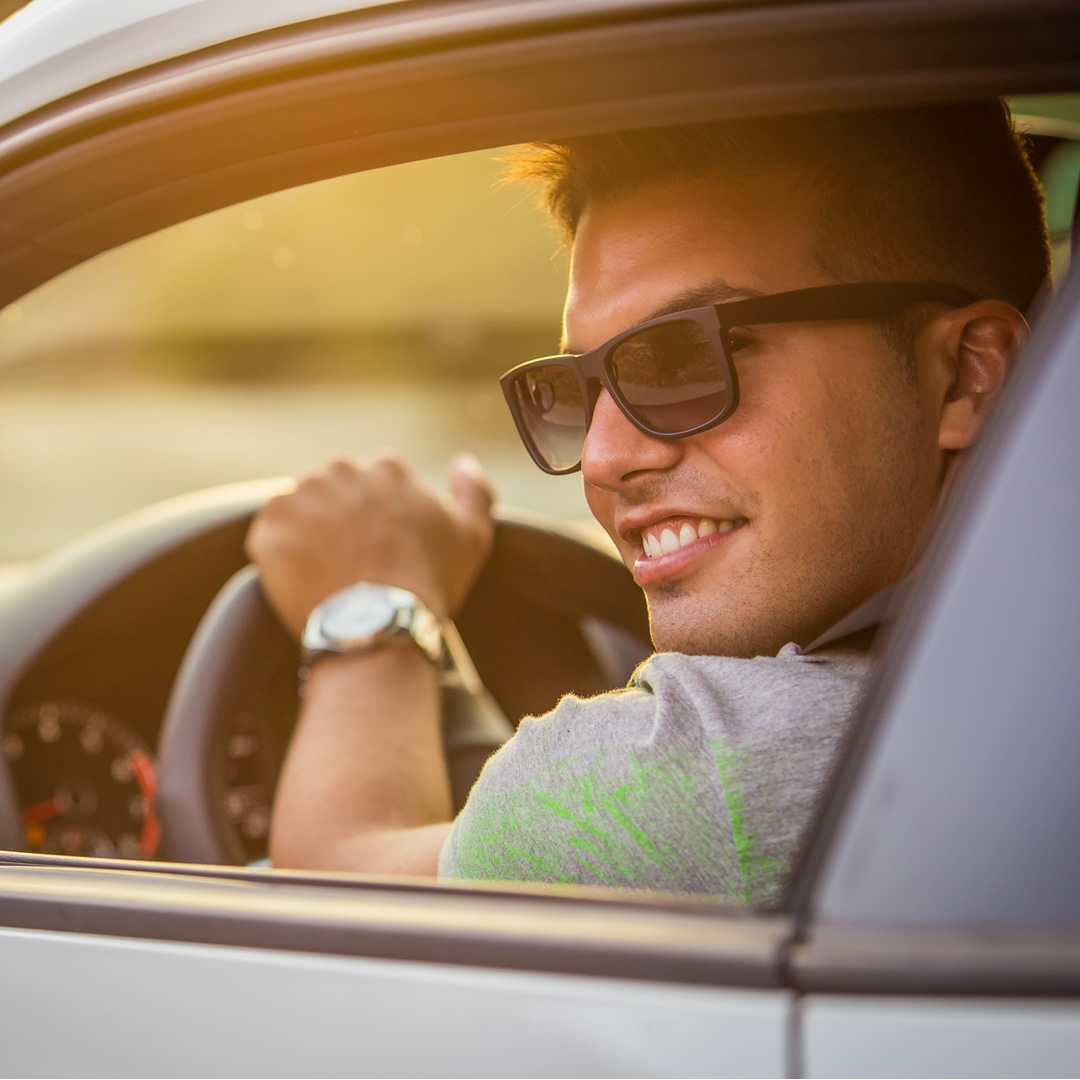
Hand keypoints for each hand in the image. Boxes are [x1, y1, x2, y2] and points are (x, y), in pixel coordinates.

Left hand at [247, 451, 494, 635]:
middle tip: (353, 564)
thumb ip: (474, 491)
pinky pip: (270, 536)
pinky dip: (282, 557)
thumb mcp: (471, 536)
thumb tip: (464, 463)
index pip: (374, 485)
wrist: (379, 622)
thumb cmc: (429, 581)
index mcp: (387, 467)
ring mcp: (301, 494)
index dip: (378, 520)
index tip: (382, 550)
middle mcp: (341, 469)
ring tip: (328, 576)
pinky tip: (306, 582)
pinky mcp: (269, 525)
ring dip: (309, 536)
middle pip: (334, 492)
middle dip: (340, 521)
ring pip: (301, 512)